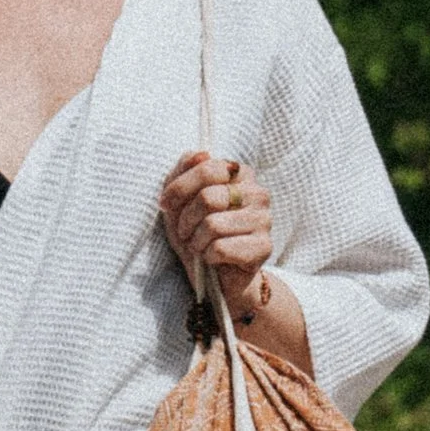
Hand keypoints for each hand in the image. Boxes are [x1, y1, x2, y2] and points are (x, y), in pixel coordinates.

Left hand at [160, 149, 274, 317]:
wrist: (217, 277)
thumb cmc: (197, 233)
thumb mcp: (181, 201)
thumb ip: (184, 171)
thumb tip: (201, 153)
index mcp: (239, 174)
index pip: (207, 168)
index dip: (179, 188)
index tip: (165, 205)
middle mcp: (257, 192)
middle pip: (208, 197)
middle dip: (186, 220)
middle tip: (185, 232)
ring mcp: (264, 219)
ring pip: (213, 225)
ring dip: (196, 241)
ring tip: (199, 246)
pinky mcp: (264, 247)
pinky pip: (221, 248)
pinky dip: (207, 257)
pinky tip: (212, 259)